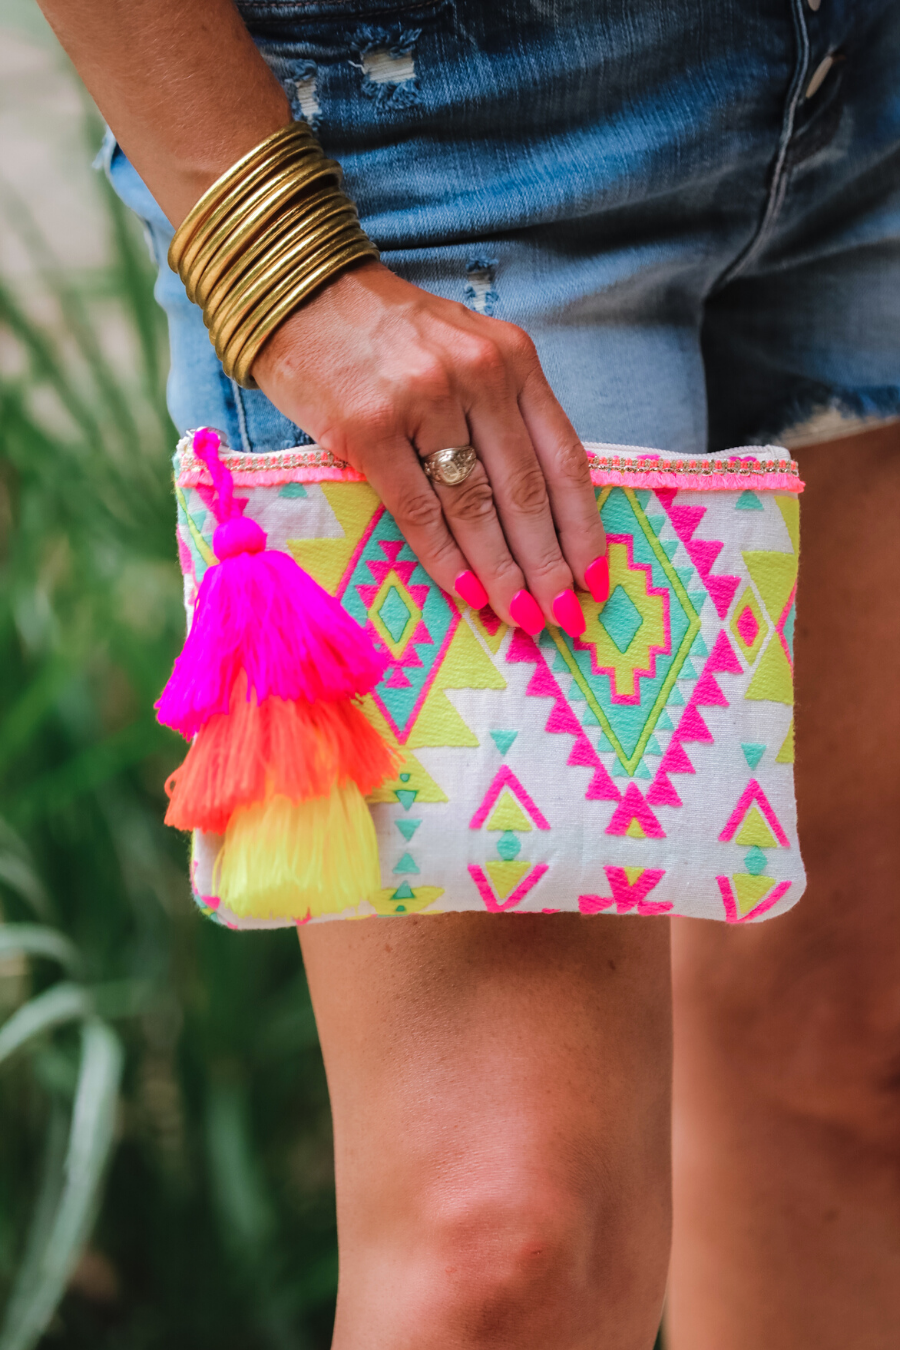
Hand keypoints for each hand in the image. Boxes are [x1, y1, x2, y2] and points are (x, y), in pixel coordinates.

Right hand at [252, 261, 608, 634]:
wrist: (297, 289)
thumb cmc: (384, 333)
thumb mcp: (465, 352)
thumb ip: (502, 413)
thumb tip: (534, 509)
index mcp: (513, 358)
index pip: (563, 456)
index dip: (582, 524)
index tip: (595, 576)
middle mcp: (479, 375)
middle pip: (526, 491)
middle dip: (549, 563)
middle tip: (564, 617)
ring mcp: (424, 400)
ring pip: (477, 506)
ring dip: (503, 571)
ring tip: (523, 616)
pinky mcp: (370, 428)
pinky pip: (419, 510)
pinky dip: (446, 558)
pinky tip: (468, 593)